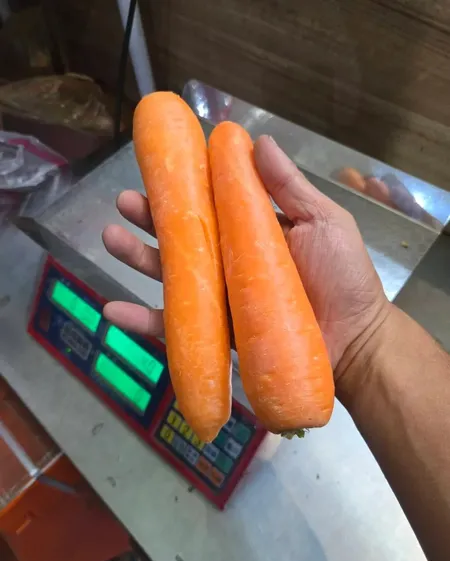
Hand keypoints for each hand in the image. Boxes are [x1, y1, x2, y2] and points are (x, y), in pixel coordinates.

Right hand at [102, 135, 391, 395]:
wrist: (354, 343)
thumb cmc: (343, 278)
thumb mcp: (323, 222)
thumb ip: (289, 186)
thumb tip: (256, 139)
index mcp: (251, 230)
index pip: (211, 202)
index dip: (185, 184)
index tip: (161, 164)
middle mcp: (229, 260)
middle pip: (182, 236)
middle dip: (151, 217)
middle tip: (125, 201)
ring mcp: (219, 296)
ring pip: (170, 273)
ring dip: (136, 255)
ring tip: (110, 236)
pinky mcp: (214, 332)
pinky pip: (173, 326)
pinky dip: (141, 320)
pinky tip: (113, 309)